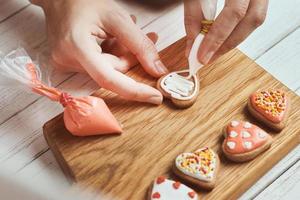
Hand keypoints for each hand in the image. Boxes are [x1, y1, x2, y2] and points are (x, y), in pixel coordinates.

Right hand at [31, 0, 168, 103]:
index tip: (155, 96)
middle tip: (149, 36)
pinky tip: (112, 37)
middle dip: (131, 56)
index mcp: (77, 47)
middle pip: (112, 72)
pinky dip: (110, 54)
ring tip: (124, 31)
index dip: (135, 90)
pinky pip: (98, 66)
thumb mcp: (118, 18)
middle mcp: (67, 60)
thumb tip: (157, 70)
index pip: (109, 80)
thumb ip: (140, 45)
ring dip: (121, 53)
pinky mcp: (67, 63)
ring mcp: (65, 63)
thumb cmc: (84, 1)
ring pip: (107, 69)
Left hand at [184, 0, 267, 63]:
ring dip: (234, 39)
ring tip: (215, 51)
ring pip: (256, 19)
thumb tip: (192, 44)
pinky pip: (254, 13)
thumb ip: (193, 14)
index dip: (217, 37)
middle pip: (251, 20)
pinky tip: (224, 36)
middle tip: (208, 57)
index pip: (234, 12)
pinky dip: (238, 28)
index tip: (202, 55)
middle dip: (228, 44)